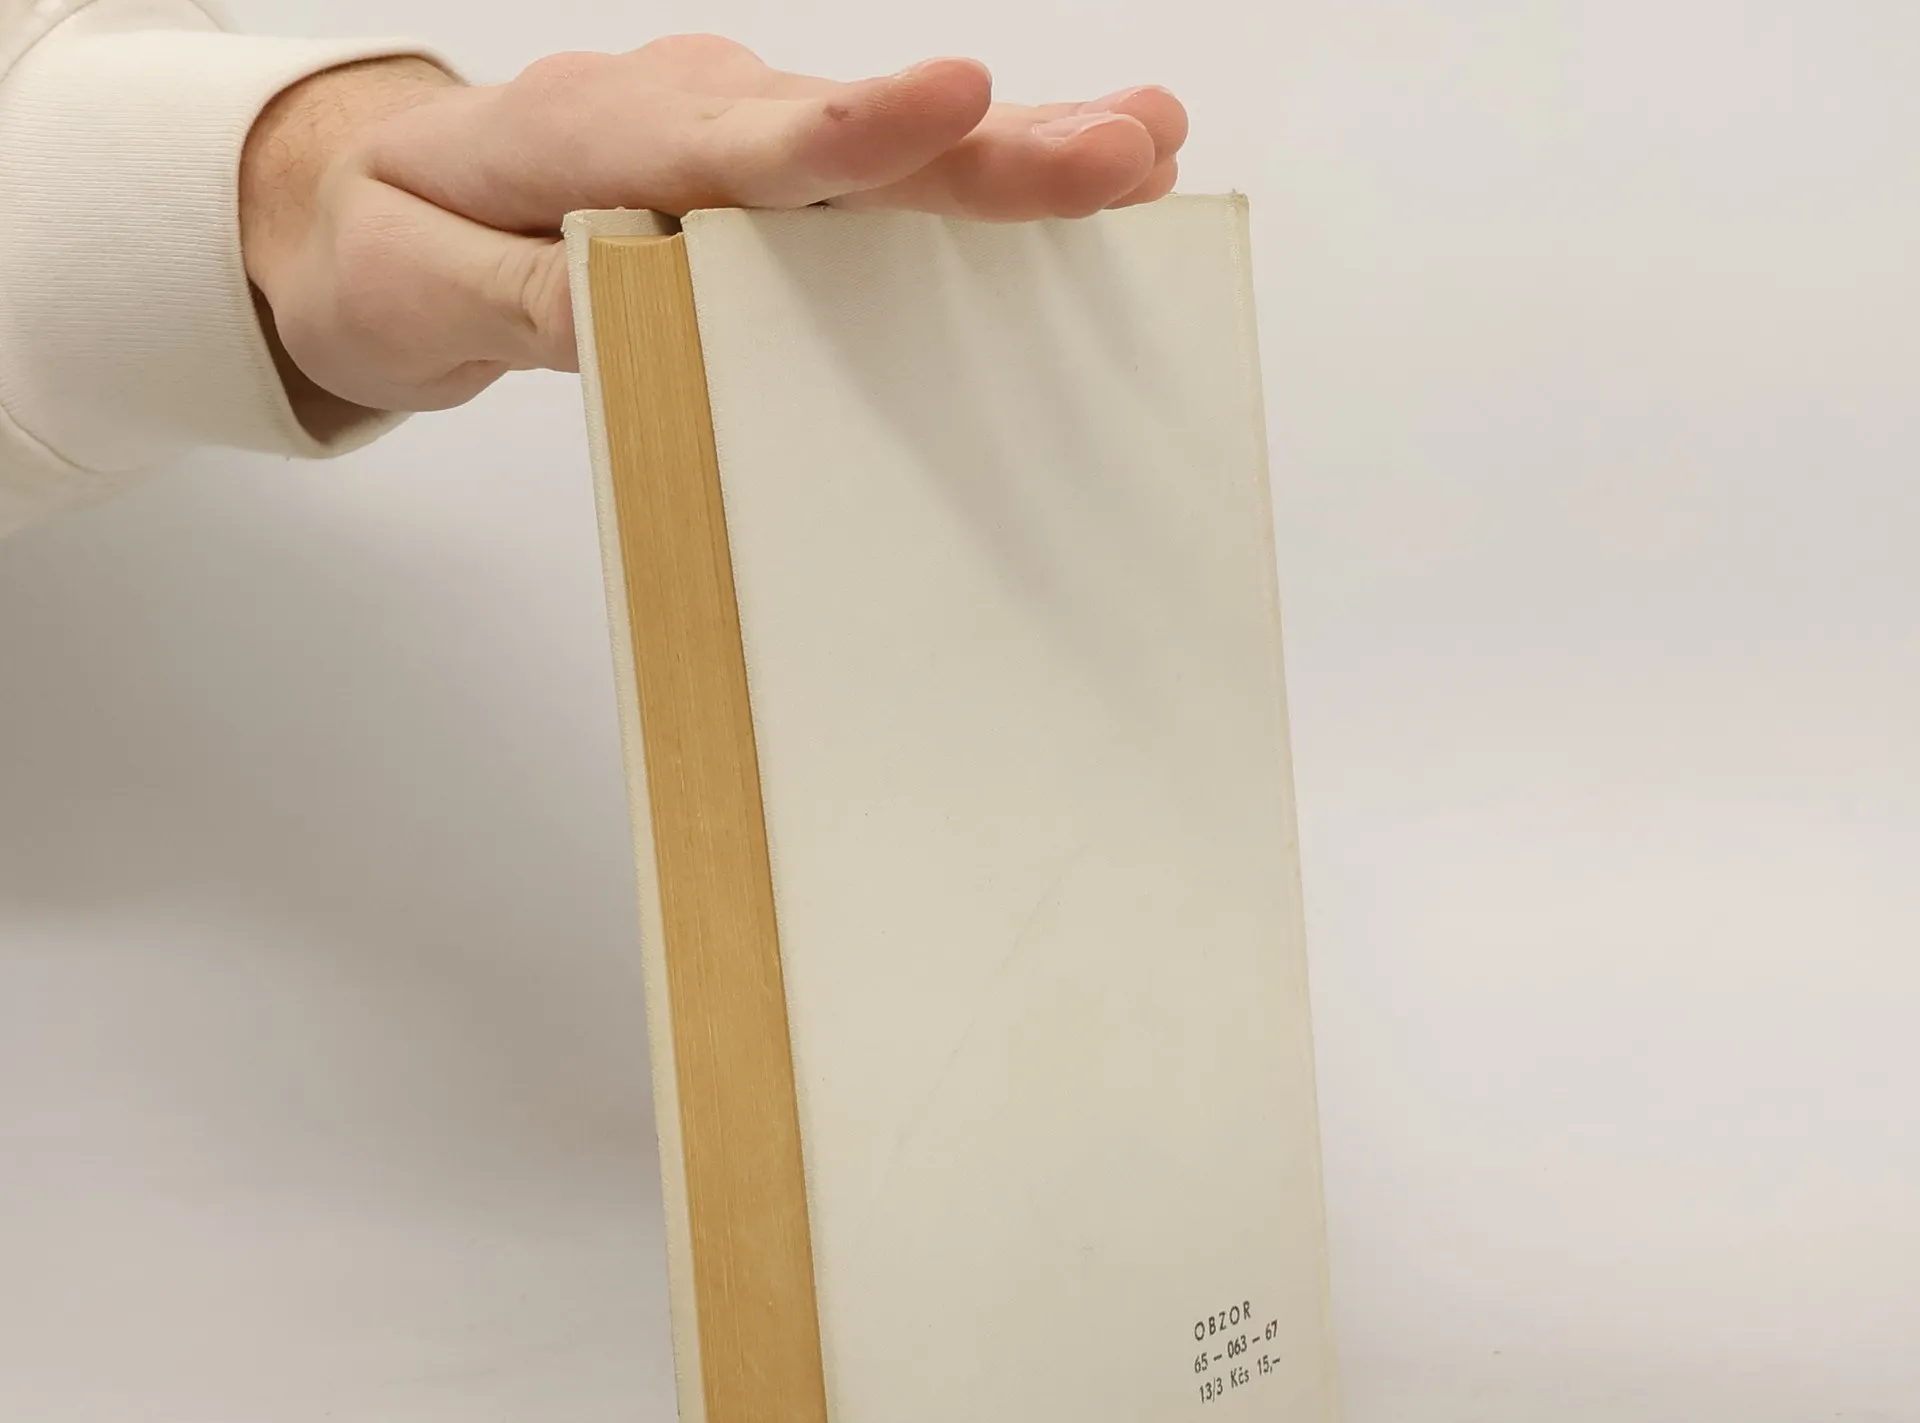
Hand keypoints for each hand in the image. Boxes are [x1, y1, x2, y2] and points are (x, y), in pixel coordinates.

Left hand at [240, 37, 1188, 424]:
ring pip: (893, 153)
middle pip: (860, 141)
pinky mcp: (769, 180)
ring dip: (1021, 156)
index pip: (748, 140)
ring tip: (1147, 150)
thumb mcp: (420, 292)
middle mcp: (695, 119)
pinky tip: (1085, 177)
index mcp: (603, 140)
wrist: (373, 203)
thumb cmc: (397, 244)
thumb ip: (524, 303)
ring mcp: (741, 140)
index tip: (956, 102)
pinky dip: (980, 179)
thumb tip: (630, 314)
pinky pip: (882, 181)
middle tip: (1125, 148)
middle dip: (998, 147)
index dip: (858, 131)